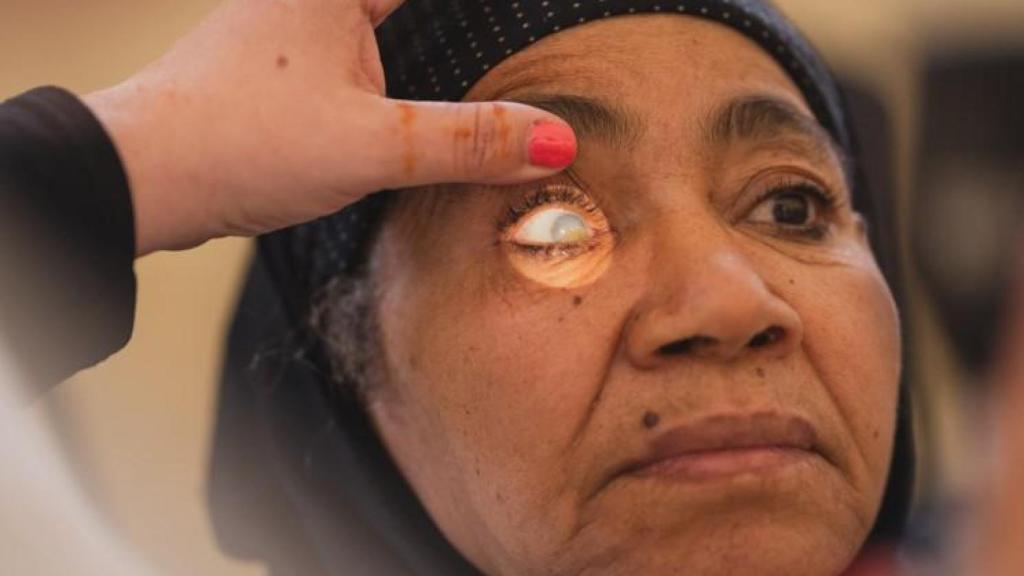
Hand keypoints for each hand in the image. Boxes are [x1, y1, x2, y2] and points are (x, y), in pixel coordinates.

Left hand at [84, 0, 576, 254]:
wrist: (144, 178)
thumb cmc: (241, 141)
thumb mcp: (374, 144)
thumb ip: (469, 141)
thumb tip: (554, 140)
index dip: (484, 14)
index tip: (537, 24)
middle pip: (407, 10)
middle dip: (455, 32)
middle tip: (517, 58)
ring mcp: (290, 29)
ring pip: (381, 30)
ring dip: (426, 55)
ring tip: (484, 82)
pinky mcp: (279, 71)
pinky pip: (357, 59)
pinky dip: (393, 79)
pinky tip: (417, 112)